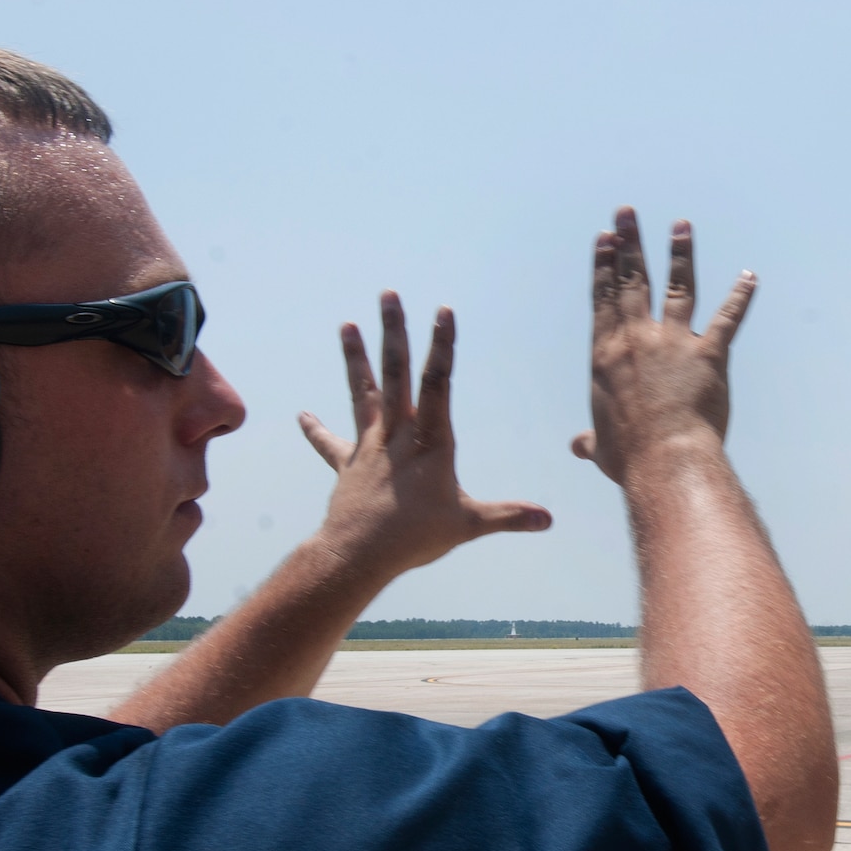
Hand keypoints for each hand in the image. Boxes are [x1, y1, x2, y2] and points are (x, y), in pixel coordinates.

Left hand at [300, 292, 549, 580]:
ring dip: (356, 359)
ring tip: (347, 325)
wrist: (358, 555)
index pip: (439, 383)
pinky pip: (330, 444)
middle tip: (388, 295)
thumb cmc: (414, 538)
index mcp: (430, 442)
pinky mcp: (347, 465)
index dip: (443, 346)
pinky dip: (317, 430)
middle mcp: (397, 435)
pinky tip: (302, 415)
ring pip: (363, 394)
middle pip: (396, 373)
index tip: (443, 311)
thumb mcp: (468, 526)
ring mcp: (368, 447)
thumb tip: (548, 519)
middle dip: (394, 332)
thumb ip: (508, 516)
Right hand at [572, 207, 755, 484]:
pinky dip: (741, 297)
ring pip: (678, 288)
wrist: (666, 459)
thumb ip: (592, 441)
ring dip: (680, 255)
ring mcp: (674, 343)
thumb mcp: (604, 448)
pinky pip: (728, 319)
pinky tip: (749, 277)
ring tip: (681, 227)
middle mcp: (637, 339)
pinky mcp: (710, 354)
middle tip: (626, 213)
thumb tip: (579, 447)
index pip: (603, 300)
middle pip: (633, 282)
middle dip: (630, 244)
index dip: (604, 266)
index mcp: (605, 355)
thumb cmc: (631, 457)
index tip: (605, 240)